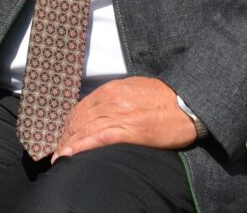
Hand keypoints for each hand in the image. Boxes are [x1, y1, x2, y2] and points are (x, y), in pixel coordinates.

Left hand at [53, 76, 197, 160]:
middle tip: (58, 150)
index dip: (69, 124)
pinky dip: (81, 147)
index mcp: (111, 90)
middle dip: (65, 136)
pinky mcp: (131, 130)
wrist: (189, 103)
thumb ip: (115, 96)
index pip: (81, 108)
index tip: (64, 136)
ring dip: (68, 144)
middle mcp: (111, 100)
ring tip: (59, 157)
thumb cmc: (165, 98)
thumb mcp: (135, 88)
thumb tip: (100, 108)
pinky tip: (70, 155)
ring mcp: (120, 114)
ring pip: (84, 129)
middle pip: (78, 119)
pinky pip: (99, 138)